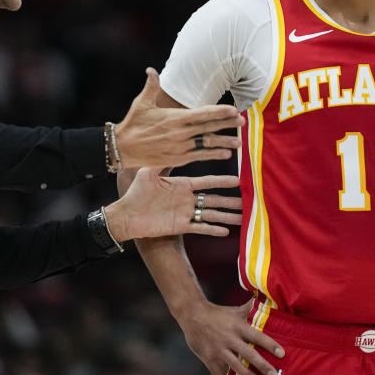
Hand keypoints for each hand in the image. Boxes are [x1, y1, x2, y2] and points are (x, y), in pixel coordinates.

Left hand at [104, 167, 240, 241]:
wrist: (127, 215)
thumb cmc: (136, 193)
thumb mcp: (148, 172)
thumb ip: (161, 160)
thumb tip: (168, 142)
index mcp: (181, 185)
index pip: (207, 182)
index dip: (222, 181)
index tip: (237, 179)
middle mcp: (186, 199)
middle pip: (213, 199)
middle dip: (230, 200)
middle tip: (248, 201)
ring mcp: (184, 213)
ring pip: (210, 215)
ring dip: (226, 216)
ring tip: (243, 218)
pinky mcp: (180, 226)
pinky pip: (199, 228)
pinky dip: (212, 230)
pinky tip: (226, 232)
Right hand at [115, 68, 242, 167]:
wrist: (122, 148)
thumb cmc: (132, 124)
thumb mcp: (141, 103)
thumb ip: (151, 86)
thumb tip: (151, 69)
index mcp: (174, 118)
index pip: (201, 114)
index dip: (219, 112)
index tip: (233, 110)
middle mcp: (179, 133)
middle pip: (208, 128)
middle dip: (226, 125)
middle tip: (243, 122)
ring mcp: (180, 147)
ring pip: (206, 144)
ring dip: (224, 142)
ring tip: (239, 142)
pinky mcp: (177, 159)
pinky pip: (199, 156)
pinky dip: (213, 154)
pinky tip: (225, 153)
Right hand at [178, 298, 284, 374]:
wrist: (192, 314)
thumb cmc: (217, 313)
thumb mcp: (234, 310)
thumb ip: (250, 309)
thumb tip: (266, 300)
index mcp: (238, 326)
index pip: (257, 336)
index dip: (270, 345)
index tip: (282, 353)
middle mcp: (229, 338)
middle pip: (249, 354)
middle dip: (263, 365)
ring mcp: (219, 349)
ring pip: (236, 366)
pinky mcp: (209, 358)